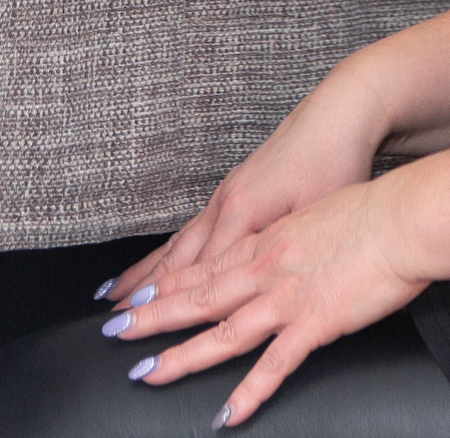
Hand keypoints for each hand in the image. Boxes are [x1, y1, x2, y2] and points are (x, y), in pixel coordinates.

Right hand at [100, 70, 388, 310]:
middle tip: (111, 324)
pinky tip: (156, 264)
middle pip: (177, 259)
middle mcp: (225, 204)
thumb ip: (280, 251)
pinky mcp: (232, 190)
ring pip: (178, 244)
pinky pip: (190, 230)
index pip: (202, 273)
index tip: (144, 334)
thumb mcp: (315, 213)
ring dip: (145, 273)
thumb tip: (255, 287)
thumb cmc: (334, 162)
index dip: (172, 305)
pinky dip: (166, 253)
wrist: (338, 114)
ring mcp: (225, 196)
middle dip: (143, 295)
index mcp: (243, 212)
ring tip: (112, 295)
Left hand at [115, 174, 428, 426]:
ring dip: (182, 357)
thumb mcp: (318, 214)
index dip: (163, 283)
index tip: (131, 296)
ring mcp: (287, 297)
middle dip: (151, 318)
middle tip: (115, 333)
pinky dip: (248, 392)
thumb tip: (285, 251)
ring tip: (148, 375)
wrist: (404, 215)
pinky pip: (274, 365)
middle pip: (198, 297)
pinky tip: (227, 414)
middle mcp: (266, 268)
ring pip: (222, 332)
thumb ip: (294, 237)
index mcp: (267, 242)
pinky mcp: (315, 322)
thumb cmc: (373, 209)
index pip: (203, 266)